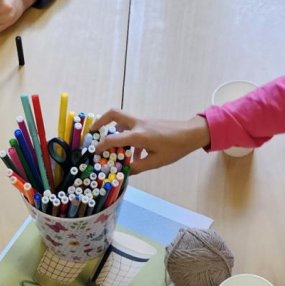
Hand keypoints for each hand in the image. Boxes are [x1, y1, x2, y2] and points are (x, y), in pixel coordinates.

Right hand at [91, 109, 209, 173]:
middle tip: (93, 131)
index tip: (93, 151)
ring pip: (122, 120)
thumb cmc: (175, 148)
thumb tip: (125, 171)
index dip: (101, 146)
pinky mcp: (147, 122)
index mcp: (138, 135)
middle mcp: (138, 124)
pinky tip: (133, 153)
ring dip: (114, 129)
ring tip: (111, 146)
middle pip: (114, 114)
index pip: (113, 139)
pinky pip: (132, 126)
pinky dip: (127, 136)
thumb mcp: (156, 162)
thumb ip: (138, 167)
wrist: (191, 133)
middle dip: (100, 121)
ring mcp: (142, 121)